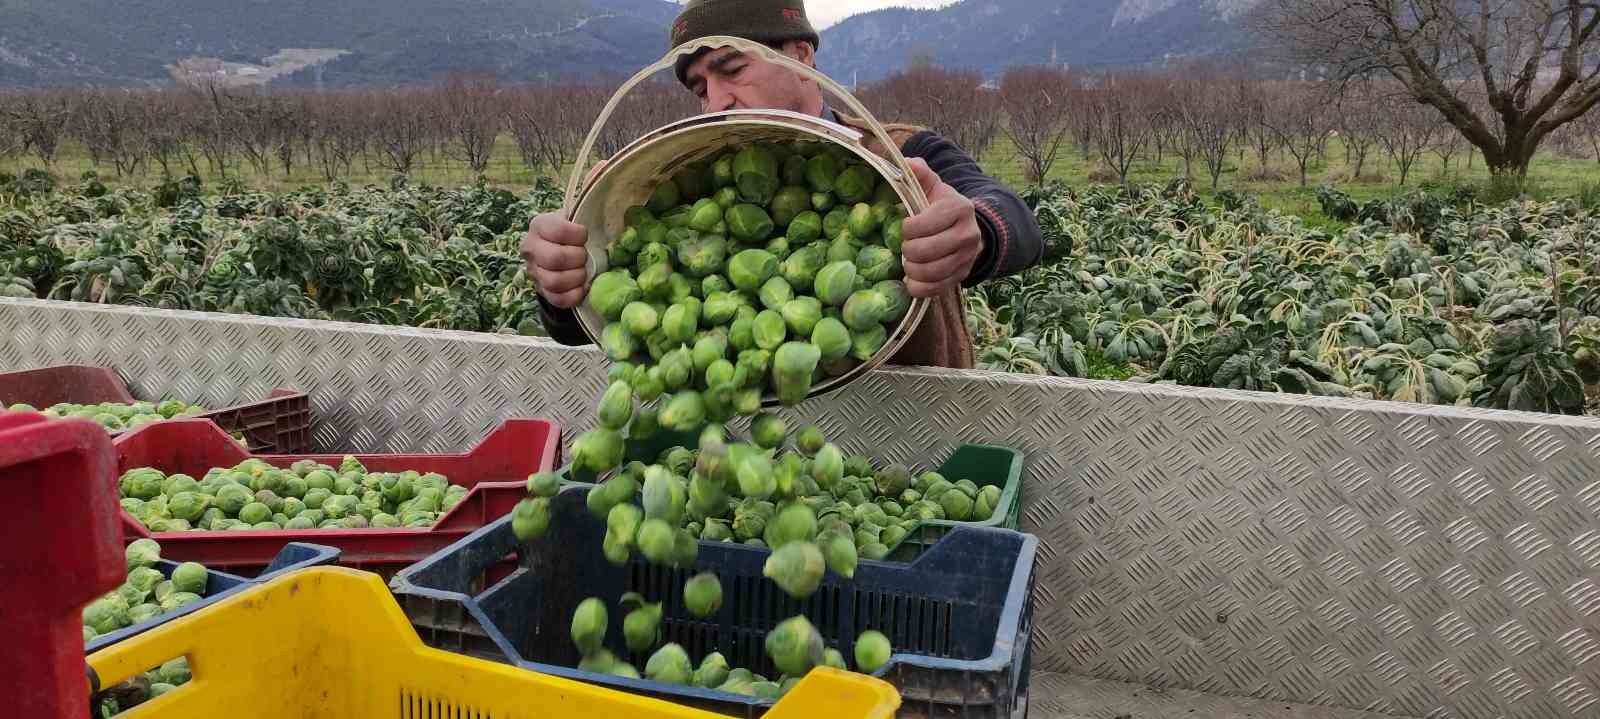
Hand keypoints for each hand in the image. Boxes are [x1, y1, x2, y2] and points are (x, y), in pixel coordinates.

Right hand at [521, 211, 588, 307]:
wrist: (559, 248)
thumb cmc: (572, 232)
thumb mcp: (574, 217)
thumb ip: (584, 215)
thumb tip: (605, 210)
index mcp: (539, 225)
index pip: (558, 231)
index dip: (578, 236)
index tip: (584, 237)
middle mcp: (531, 248)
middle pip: (555, 259)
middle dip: (578, 258)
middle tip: (585, 256)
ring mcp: (534, 271)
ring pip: (554, 281)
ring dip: (576, 278)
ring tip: (584, 271)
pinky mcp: (542, 291)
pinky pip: (557, 299)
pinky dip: (575, 295)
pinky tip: (583, 287)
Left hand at [899, 157, 981, 297]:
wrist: (969, 228)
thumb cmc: (942, 206)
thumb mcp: (933, 186)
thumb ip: (919, 173)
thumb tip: (905, 163)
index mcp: (959, 208)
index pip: (925, 224)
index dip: (908, 228)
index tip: (905, 227)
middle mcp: (968, 234)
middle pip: (927, 251)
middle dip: (908, 250)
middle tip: (903, 247)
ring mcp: (968, 257)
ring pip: (932, 272)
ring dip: (912, 270)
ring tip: (906, 262)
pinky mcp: (963, 275)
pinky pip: (938, 288)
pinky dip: (919, 287)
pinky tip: (911, 279)